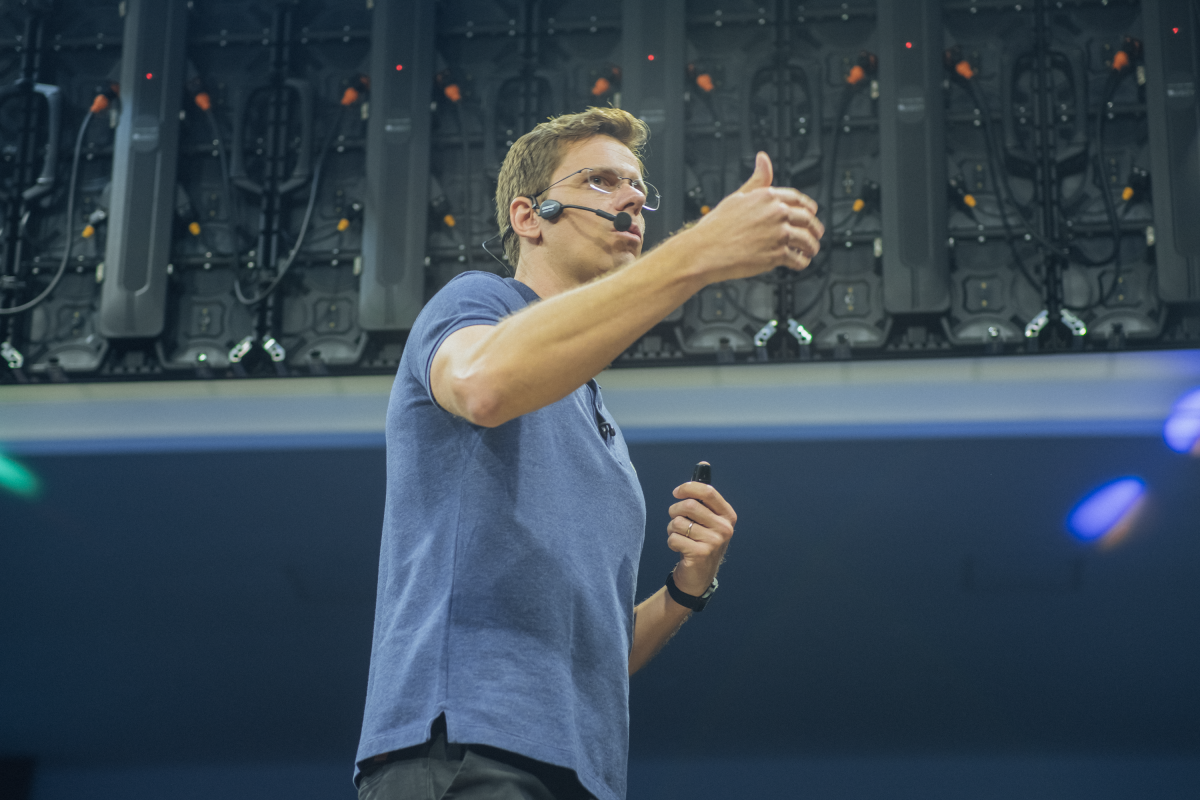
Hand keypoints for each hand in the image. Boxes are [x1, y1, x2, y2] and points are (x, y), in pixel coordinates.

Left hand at [665, 465, 737, 597]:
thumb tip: (703, 464)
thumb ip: (704, 496)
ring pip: (678, 523)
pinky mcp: (701, 554)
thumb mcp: (707, 518)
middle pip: (689, 506)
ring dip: (671, 528)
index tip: (677, 493)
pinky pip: (674, 538)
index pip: (707, 491)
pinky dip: (671, 542)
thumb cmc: (700, 540)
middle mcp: (725, 528)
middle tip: (675, 519)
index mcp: (728, 515)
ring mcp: (715, 542)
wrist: (698, 576)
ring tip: (679, 536)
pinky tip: (680, 549)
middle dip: (675, 511)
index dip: (688, 488)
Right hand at [685, 151, 822, 281]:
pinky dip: (802, 263)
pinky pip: (798, 260)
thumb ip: (756, 181)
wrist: (705, 250)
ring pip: (807, 240)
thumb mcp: (737, 197)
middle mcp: (777, 213)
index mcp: (768, 197)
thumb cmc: (716, 226)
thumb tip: (763, 159)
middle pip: (807, 219)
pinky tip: (800, 263)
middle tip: (815, 234)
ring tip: (811, 251)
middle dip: (815, 228)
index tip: (811, 214)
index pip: (798, 199)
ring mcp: (779, 234)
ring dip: (812, 247)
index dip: (808, 208)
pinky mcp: (777, 254)